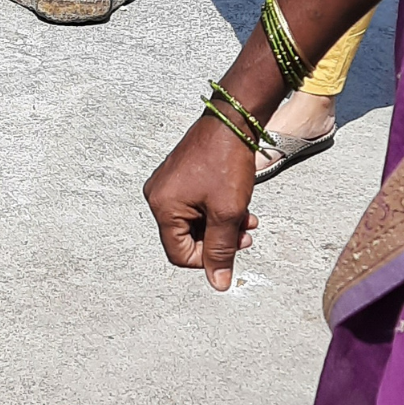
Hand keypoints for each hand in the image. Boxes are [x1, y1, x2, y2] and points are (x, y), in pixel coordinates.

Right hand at [144, 114, 259, 290]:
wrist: (230, 121)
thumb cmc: (226, 162)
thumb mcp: (227, 213)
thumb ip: (221, 250)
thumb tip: (218, 283)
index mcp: (163, 207)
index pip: (180, 254)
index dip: (208, 258)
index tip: (233, 247)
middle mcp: (158, 197)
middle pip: (186, 238)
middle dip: (219, 240)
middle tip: (245, 232)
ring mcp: (166, 185)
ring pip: (194, 223)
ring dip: (221, 226)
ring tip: (245, 218)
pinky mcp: (177, 177)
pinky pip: (194, 206)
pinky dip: (215, 210)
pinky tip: (235, 204)